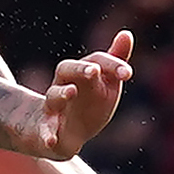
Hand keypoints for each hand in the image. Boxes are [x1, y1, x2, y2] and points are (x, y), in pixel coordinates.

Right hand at [29, 30, 135, 161]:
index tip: (129, 74)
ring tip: (71, 92)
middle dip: (80, 69)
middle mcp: (64, 85)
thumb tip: (126, 32)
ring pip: (53, 96)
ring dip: (62, 94)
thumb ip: (115, 61)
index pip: (96, 62)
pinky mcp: (48, 128)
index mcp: (81, 73)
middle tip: (93, 70)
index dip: (112, 65)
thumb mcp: (106, 84)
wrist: (66, 133)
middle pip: (67, 69)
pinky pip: (44, 130)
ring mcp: (54, 106)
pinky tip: (51, 141)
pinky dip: (47, 135)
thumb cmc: (89, 102)